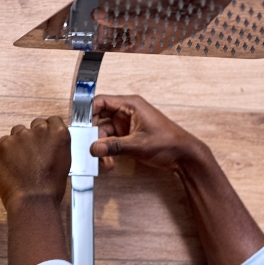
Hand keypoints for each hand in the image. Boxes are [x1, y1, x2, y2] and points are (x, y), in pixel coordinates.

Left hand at [0, 116, 71, 209]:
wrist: (33, 202)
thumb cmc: (50, 188)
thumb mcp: (63, 162)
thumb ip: (55, 146)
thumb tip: (48, 143)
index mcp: (59, 133)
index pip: (51, 121)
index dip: (47, 132)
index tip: (44, 140)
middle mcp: (41, 130)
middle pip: (35, 124)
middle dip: (33, 137)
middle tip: (32, 155)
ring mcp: (21, 135)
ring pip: (18, 132)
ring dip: (19, 143)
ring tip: (21, 162)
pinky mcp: (4, 143)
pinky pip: (4, 142)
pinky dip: (6, 152)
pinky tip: (12, 166)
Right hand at [90, 95, 207, 173]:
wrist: (183, 156)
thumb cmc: (168, 143)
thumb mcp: (138, 145)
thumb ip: (114, 146)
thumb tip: (94, 148)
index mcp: (130, 105)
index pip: (101, 102)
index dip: (88, 112)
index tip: (79, 127)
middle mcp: (126, 112)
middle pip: (99, 118)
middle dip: (93, 135)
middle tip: (90, 147)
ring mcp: (127, 124)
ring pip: (103, 132)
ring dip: (102, 147)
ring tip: (105, 162)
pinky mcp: (128, 136)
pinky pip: (111, 141)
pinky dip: (108, 151)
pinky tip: (109, 163)